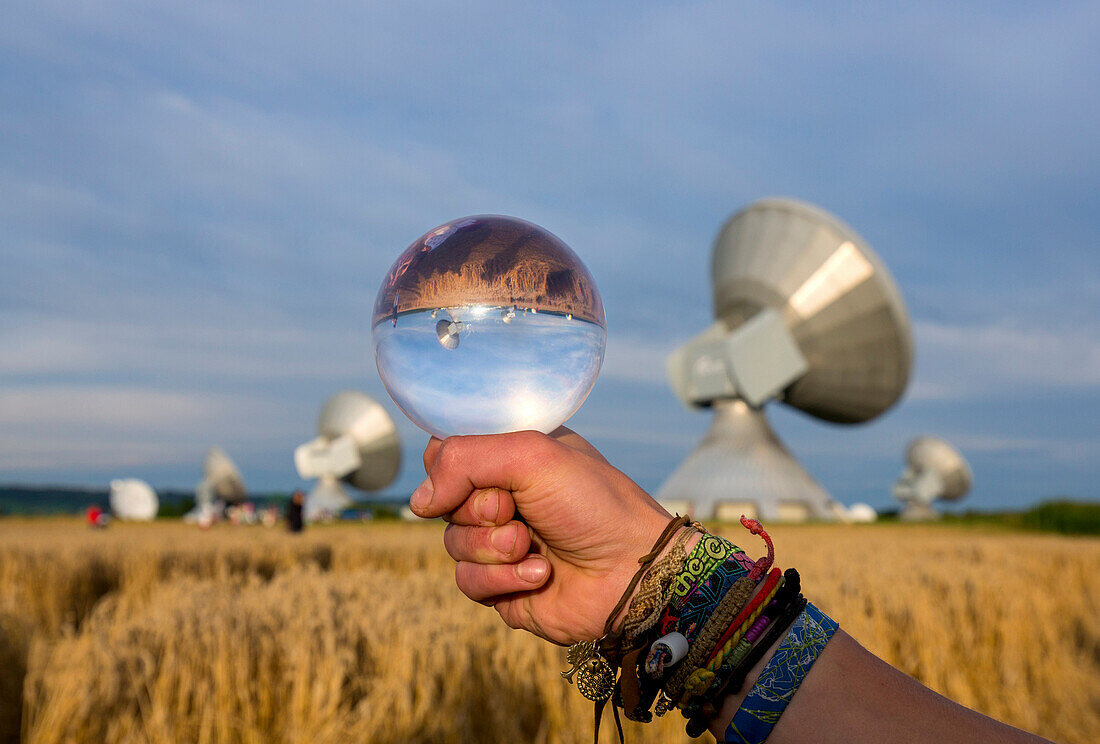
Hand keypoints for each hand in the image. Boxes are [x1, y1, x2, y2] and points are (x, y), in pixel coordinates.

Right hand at [410, 428, 671, 644]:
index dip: (451, 465)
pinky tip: (540, 574)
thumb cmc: (594, 503)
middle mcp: (505, 496)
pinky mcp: (502, 586)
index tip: (480, 473)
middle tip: (516, 510)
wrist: (632, 572)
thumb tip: (418, 502)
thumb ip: (464, 459)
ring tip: (532, 546)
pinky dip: (501, 578)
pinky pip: (467, 582)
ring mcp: (501, 542)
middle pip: (442, 500)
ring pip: (452, 544)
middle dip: (478, 509)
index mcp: (514, 456)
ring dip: (492, 547)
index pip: (448, 452)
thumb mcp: (532, 454)